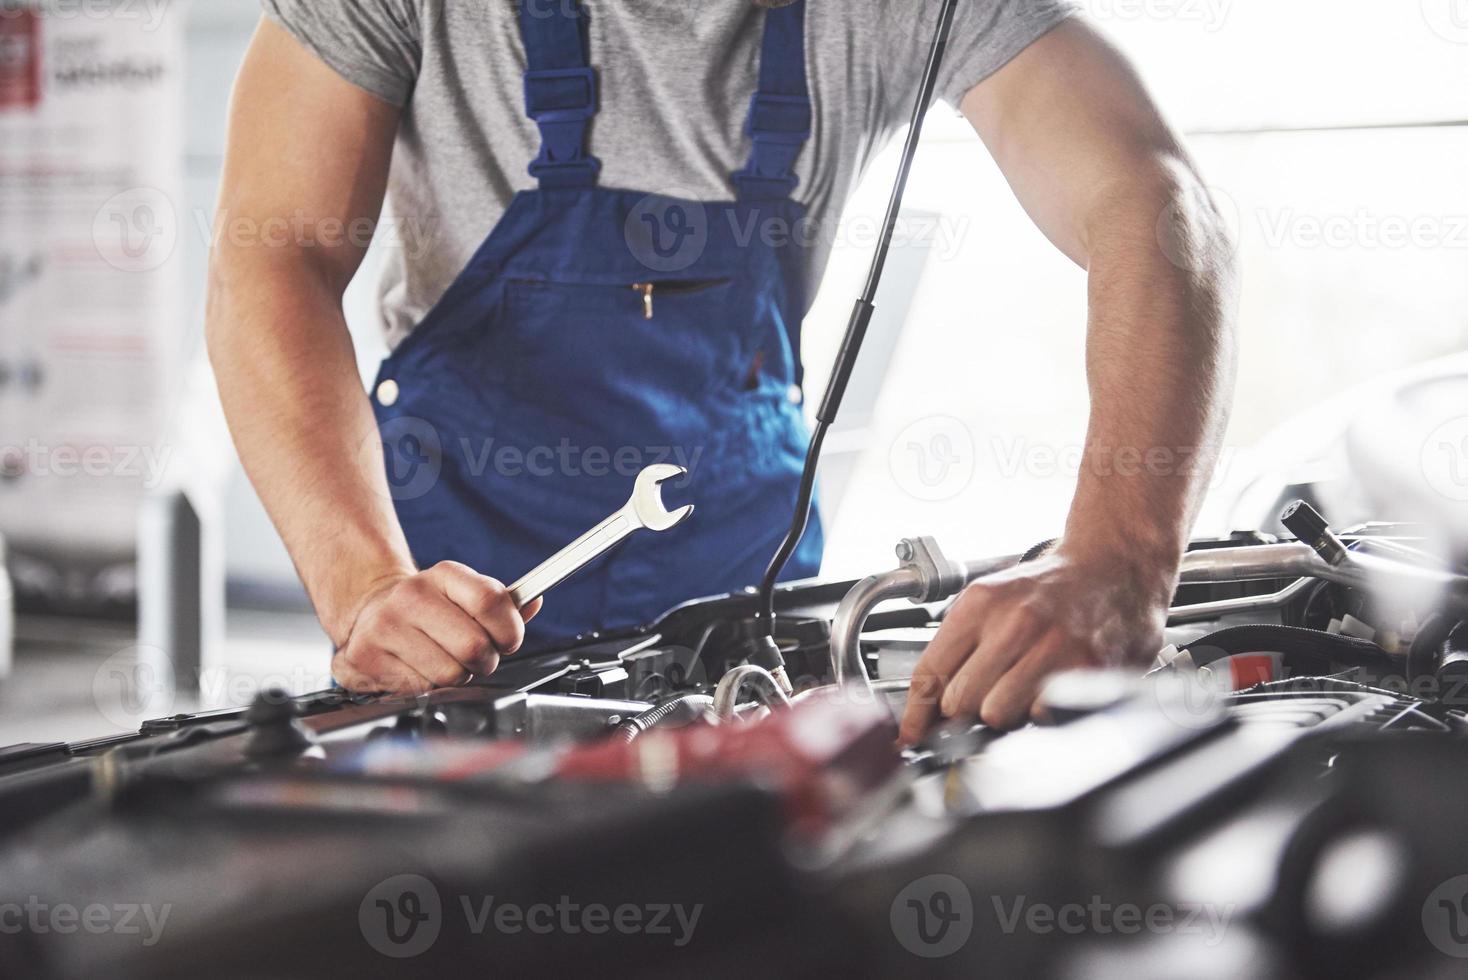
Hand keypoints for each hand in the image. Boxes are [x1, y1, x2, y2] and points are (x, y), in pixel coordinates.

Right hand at [330, 562, 541, 693]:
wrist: (372, 612)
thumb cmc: (430, 609)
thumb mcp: (465, 594)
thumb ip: (503, 603)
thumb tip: (534, 603)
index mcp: (445, 575)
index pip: (491, 601)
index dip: (510, 630)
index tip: (508, 640)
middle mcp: (412, 595)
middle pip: (475, 647)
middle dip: (484, 661)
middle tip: (474, 656)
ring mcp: (386, 626)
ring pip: (450, 675)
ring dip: (456, 677)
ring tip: (442, 660)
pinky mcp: (366, 656)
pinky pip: (421, 690)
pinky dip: (428, 687)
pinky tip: (417, 668)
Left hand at [898, 548, 1171, 743]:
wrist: (1113, 565)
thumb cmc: (1050, 588)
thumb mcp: (991, 600)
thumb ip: (958, 650)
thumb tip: (926, 710)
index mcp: (979, 605)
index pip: (929, 674)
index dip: (917, 716)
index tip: (913, 736)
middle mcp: (1013, 623)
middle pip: (958, 703)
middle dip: (964, 714)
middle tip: (980, 705)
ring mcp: (1051, 646)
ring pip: (997, 714)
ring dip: (1004, 716)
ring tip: (1019, 694)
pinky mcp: (1087, 668)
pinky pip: (1041, 716)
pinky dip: (1041, 716)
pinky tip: (1048, 694)